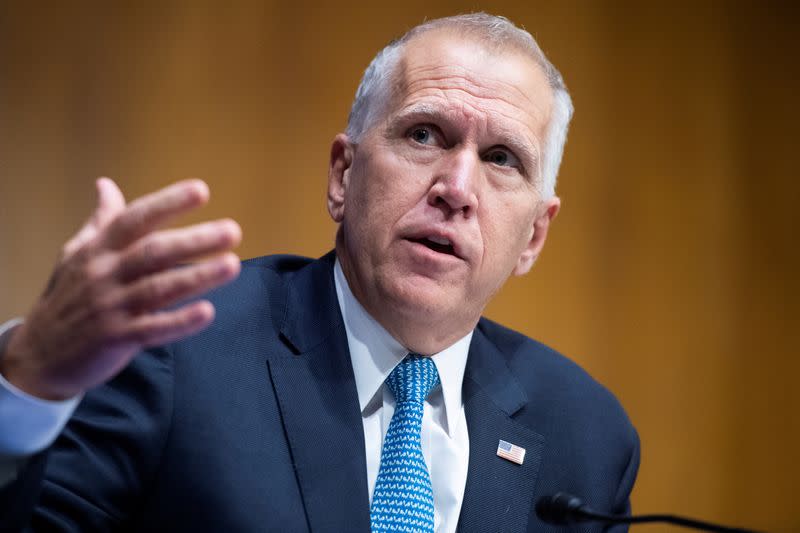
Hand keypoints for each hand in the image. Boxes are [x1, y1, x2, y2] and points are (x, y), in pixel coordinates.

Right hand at [0, 178, 241, 400]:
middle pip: (154, 252)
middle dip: (195, 240)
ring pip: (159, 288)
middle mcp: (105, 274)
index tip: (201, 190)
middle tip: (233, 231)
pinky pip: (153, 329)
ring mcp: (111, 307)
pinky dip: (180, 322)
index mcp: (99, 249)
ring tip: (232, 265)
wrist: (40, 353)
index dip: (168, 203)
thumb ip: (101, 221)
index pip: (136, 219)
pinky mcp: (117, 338)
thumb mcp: (77, 254)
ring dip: (197, 276)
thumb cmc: (68, 297)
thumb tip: (106, 185)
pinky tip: (207, 312)